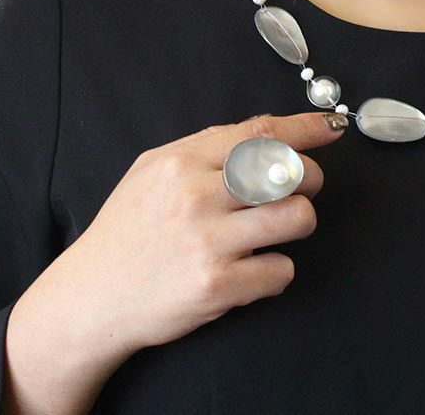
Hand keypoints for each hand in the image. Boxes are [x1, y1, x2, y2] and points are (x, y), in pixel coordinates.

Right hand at [61, 111, 345, 352]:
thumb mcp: (153, 170)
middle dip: (310, 180)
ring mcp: (209, 242)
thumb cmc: (128, 228)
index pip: (261, 133)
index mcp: (183, 161)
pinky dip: (275, 271)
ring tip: (275, 229)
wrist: (92, 296)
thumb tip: (268, 134)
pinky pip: (282, 270)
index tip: (333, 128)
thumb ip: (205, 148)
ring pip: (298, 217)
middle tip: (299, 190)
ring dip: (298, 223)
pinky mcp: (218, 286)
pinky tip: (251, 269)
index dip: (306, 128)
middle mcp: (197, 196)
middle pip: (291, 172)